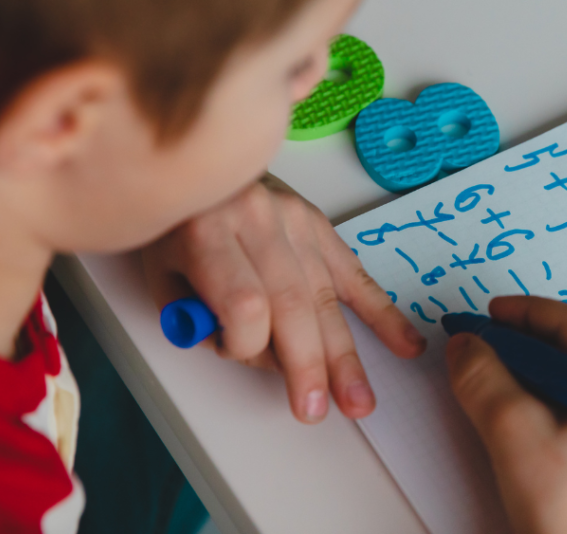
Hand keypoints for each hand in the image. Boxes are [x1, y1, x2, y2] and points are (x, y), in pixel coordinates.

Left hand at [142, 174, 425, 423]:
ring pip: (325, 295)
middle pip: (293, 303)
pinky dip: (381, 312)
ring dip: (344, 354)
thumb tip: (261, 357)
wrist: (199, 156)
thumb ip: (201, 321)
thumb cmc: (175, 223)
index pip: (245, 304)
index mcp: (207, 232)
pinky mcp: (320, 222)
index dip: (245, 346)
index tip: (232, 353)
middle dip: (307, 365)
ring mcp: (295, 218)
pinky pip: (354, 272)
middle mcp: (257, 220)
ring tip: (358, 400)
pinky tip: (405, 344)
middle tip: (315, 410)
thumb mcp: (161, 273)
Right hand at [447, 296, 566, 533]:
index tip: (486, 316)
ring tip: (497, 382)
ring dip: (539, 373)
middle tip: (484, 348)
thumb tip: (466, 344)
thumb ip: (482, 376)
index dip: (522, 313)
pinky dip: (557, 401)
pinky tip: (526, 415)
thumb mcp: (512, 434)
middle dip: (527, 344)